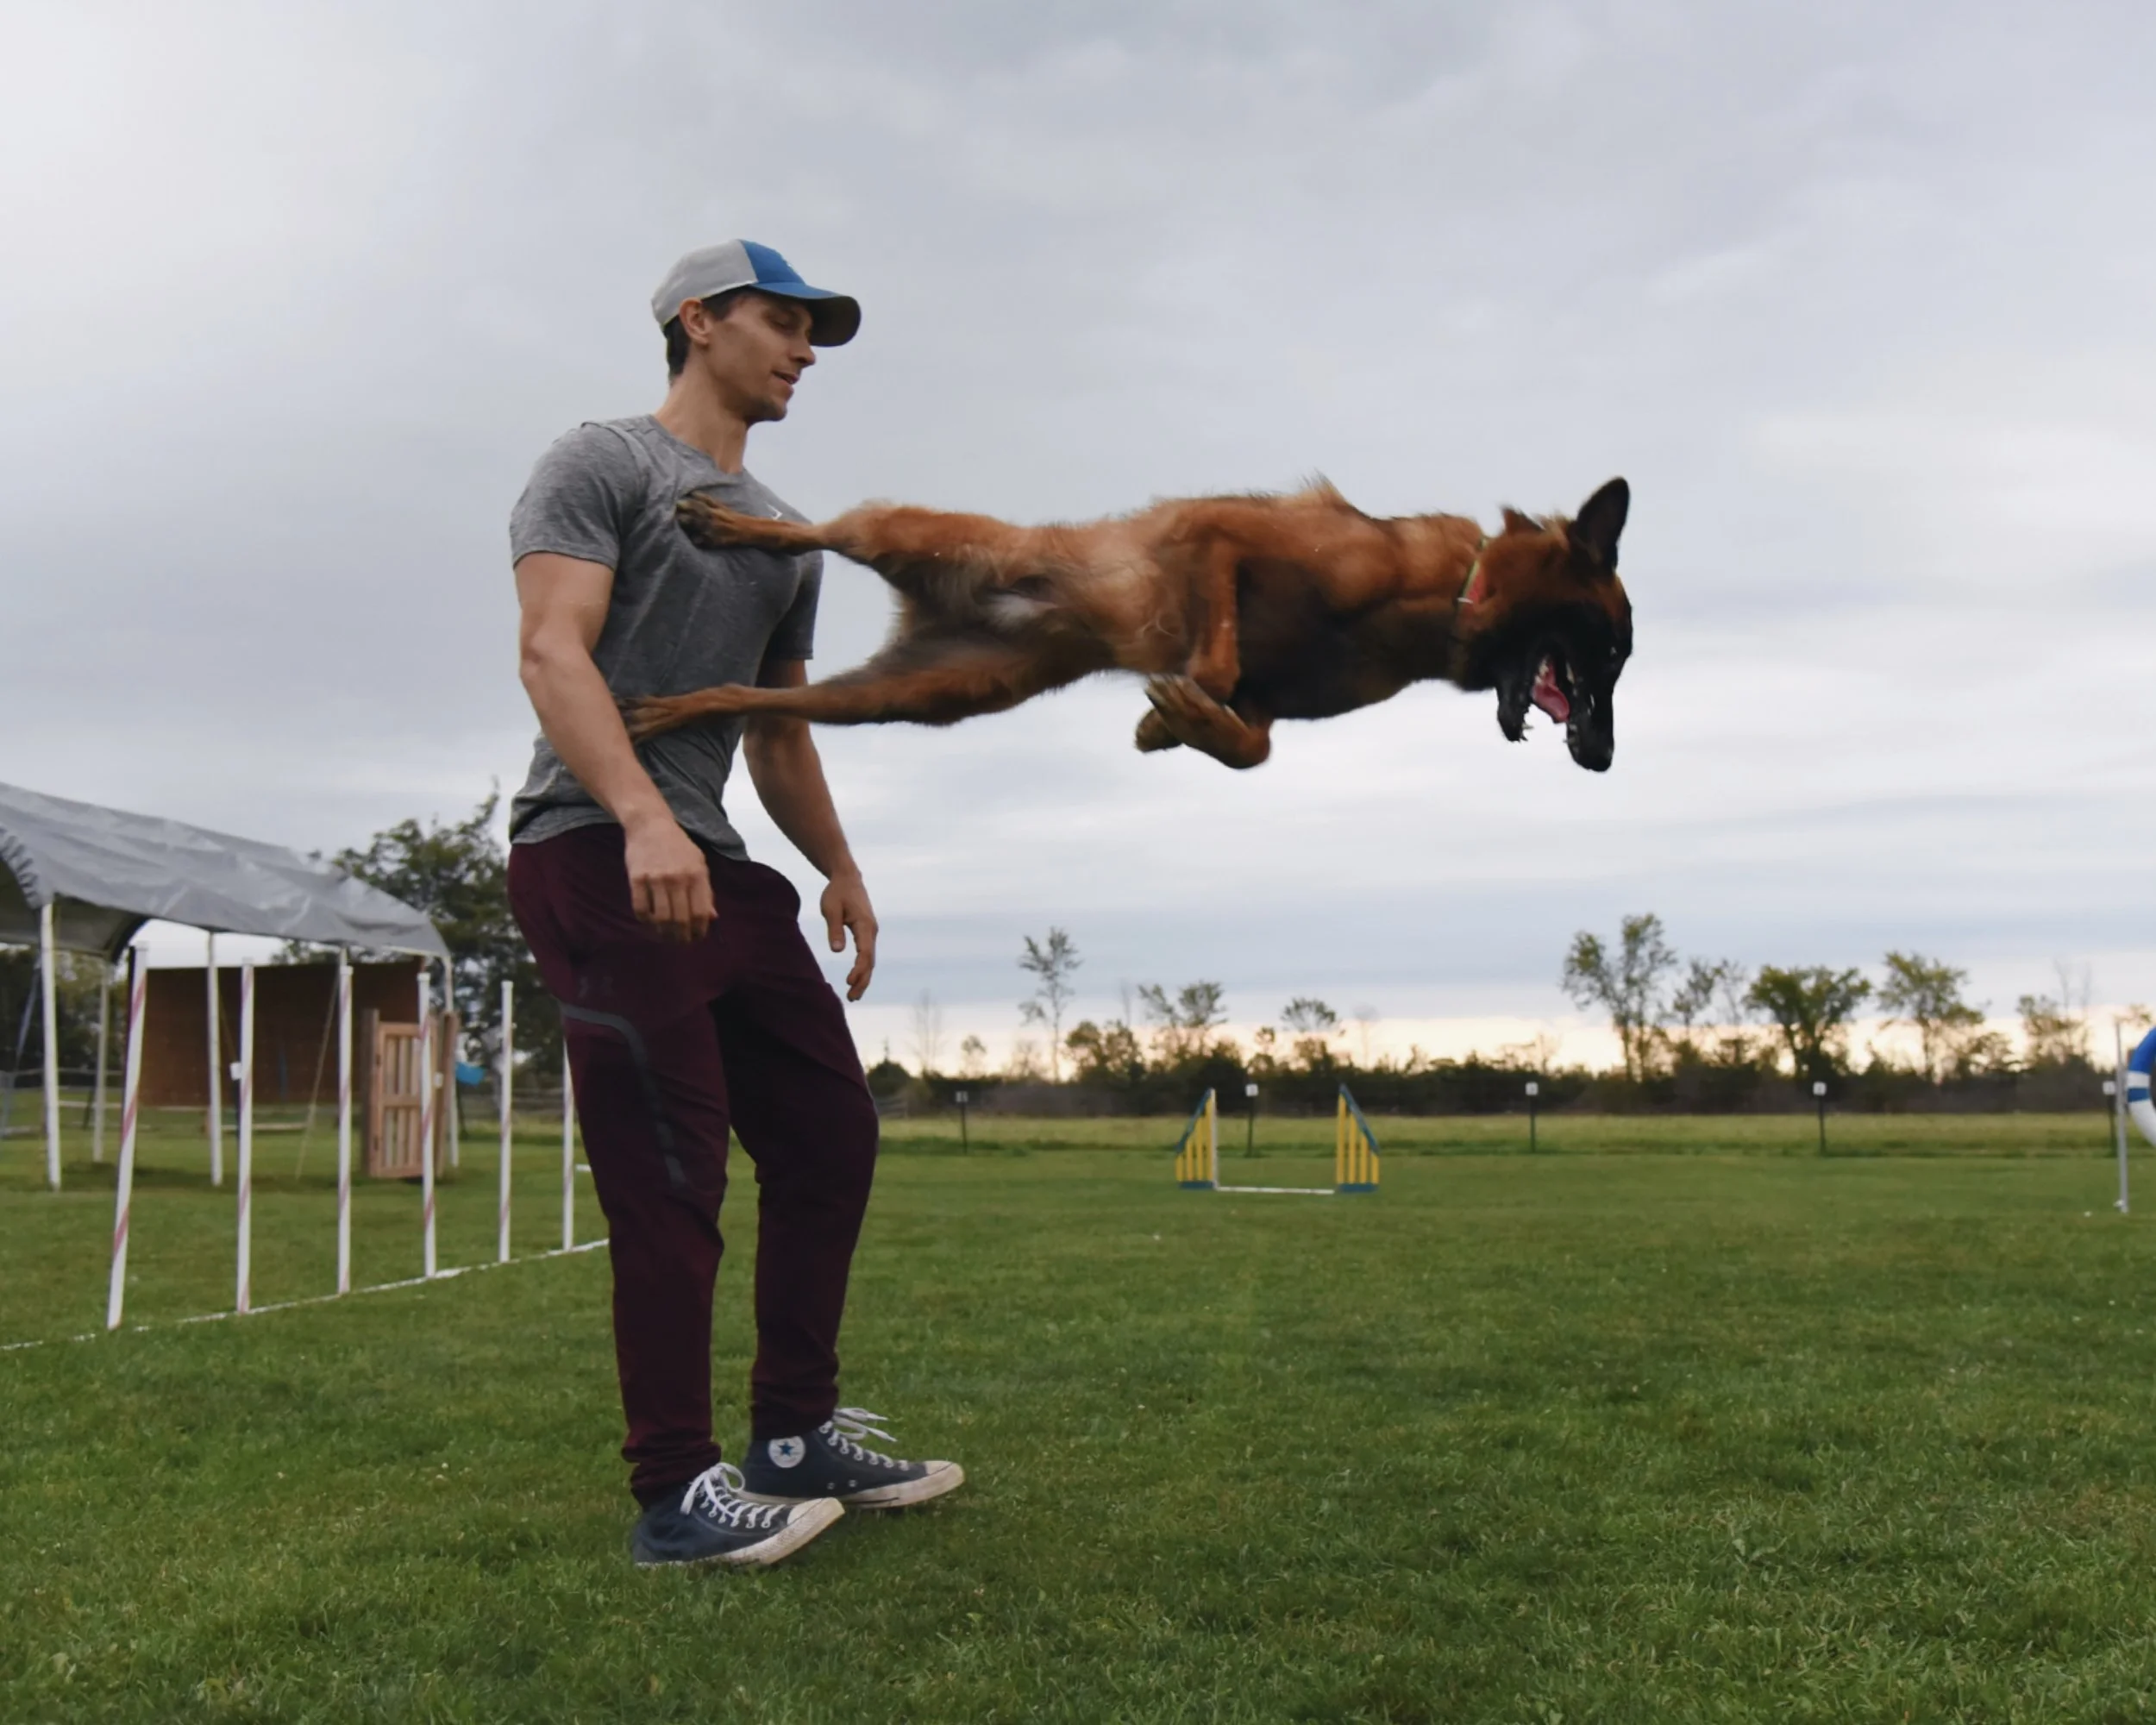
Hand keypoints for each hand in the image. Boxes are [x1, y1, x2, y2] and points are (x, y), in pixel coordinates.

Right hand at [622, 812, 714, 942]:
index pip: (700, 913)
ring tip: (664, 935)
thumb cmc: (678, 846)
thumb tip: (712, 917)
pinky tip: (649, 920)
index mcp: (697, 875)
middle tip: (680, 941)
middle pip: (680, 919)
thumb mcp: (698, 863)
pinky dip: (645, 920)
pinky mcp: (636, 878)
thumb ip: (706, 891)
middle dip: (681, 936)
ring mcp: (656, 879)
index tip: (696, 937)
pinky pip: (640, 908)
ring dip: (663, 932)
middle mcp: (678, 878)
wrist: (650, 825)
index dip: (699, 930)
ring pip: (660, 918)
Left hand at [820, 868, 877, 1000]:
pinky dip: (863, 969)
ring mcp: (871, 933)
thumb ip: (834, 930)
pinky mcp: (867, 933)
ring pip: (870, 960)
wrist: (847, 879)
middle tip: (851, 998)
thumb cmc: (837, 893)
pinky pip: (867, 955)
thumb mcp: (831, 909)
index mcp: (865, 925)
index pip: (865, 953)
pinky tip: (856, 979)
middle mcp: (872, 931)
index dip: (858, 969)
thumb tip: (837, 951)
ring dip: (863, 978)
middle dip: (863, 981)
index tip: (849, 982)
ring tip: (853, 995)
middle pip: (870, 961)